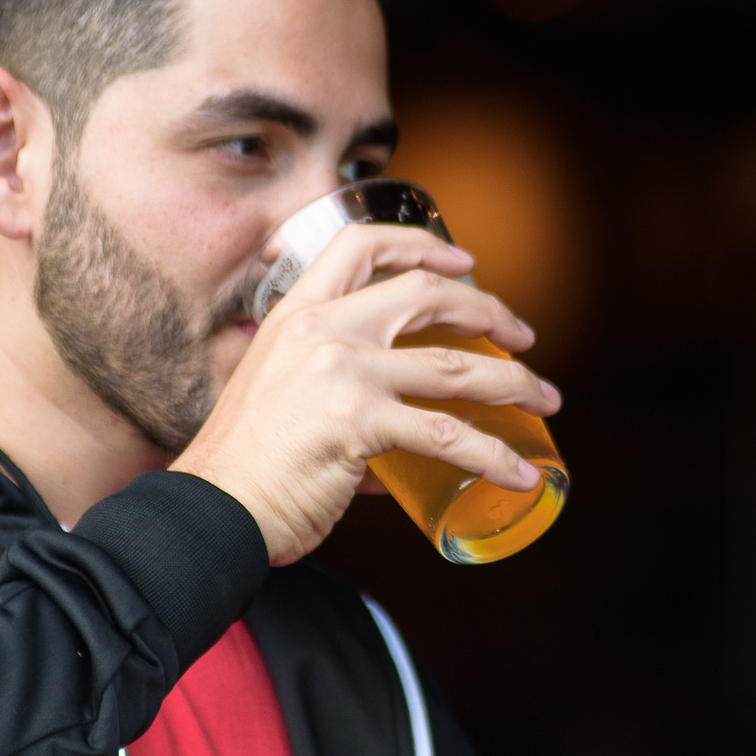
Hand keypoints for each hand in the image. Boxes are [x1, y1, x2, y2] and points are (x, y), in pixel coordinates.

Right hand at [171, 224, 558, 565]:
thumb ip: (336, 400)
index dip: (421, 244)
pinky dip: (494, 454)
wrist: (211, 510)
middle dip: (491, 311)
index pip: (361, 244)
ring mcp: (343, 372)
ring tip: (545, 401)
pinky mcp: (360, 423)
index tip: (464, 261)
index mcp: (296, 312)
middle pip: (428, 293)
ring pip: (456, 366)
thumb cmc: (243, 465)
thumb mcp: (280, 397)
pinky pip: (448, 434)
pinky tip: (519, 473)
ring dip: (515, 383)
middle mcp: (322, 329)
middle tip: (524, 338)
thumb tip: (395, 452)